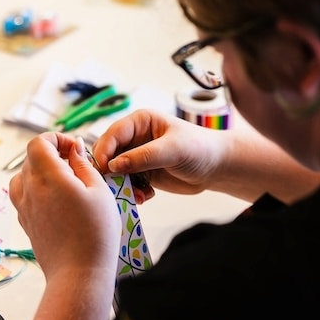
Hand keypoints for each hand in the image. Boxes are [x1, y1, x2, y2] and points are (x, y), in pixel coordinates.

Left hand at [8, 134, 120, 279]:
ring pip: (24, 176)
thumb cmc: (95, 232)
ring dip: (42, 172)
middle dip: (53, 154)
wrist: (78, 274)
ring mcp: (24, 207)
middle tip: (77, 165)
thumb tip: (75, 147)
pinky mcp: (25, 223)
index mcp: (47, 176)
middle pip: (31, 157)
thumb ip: (84, 164)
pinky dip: (38, 190)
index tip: (75, 149)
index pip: (39, 142)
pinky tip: (60, 202)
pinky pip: (25, 196)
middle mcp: (29, 189)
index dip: (57, 139)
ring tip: (66, 182)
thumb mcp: (99, 190)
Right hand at [91, 109, 226, 203]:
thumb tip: (114, 166)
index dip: (104, 150)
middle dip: (110, 172)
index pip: (113, 134)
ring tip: (137, 196)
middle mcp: (135, 138)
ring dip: (121, 186)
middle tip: (113, 187)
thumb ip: (143, 157)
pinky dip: (132, 192)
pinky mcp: (142, 174)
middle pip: (109, 154)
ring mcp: (137, 157)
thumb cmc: (199, 149)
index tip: (103, 169)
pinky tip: (145, 197)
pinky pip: (127, 184)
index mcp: (140, 122)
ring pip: (116, 172)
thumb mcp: (172, 149)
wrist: (216, 167)